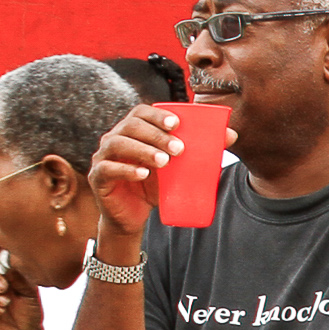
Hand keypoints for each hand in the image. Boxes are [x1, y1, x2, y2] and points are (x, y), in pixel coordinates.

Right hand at [88, 104, 232, 240]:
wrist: (134, 216)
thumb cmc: (156, 186)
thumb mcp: (178, 168)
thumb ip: (200, 150)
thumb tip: (231, 135)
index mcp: (133, 131)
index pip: (141, 113)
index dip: (157, 115)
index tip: (177, 124)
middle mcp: (115, 138)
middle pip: (130, 126)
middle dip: (155, 135)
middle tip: (178, 149)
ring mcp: (103, 157)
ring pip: (117, 143)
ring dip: (142, 150)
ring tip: (164, 162)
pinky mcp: (97, 177)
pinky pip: (107, 168)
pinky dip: (125, 169)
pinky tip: (142, 174)